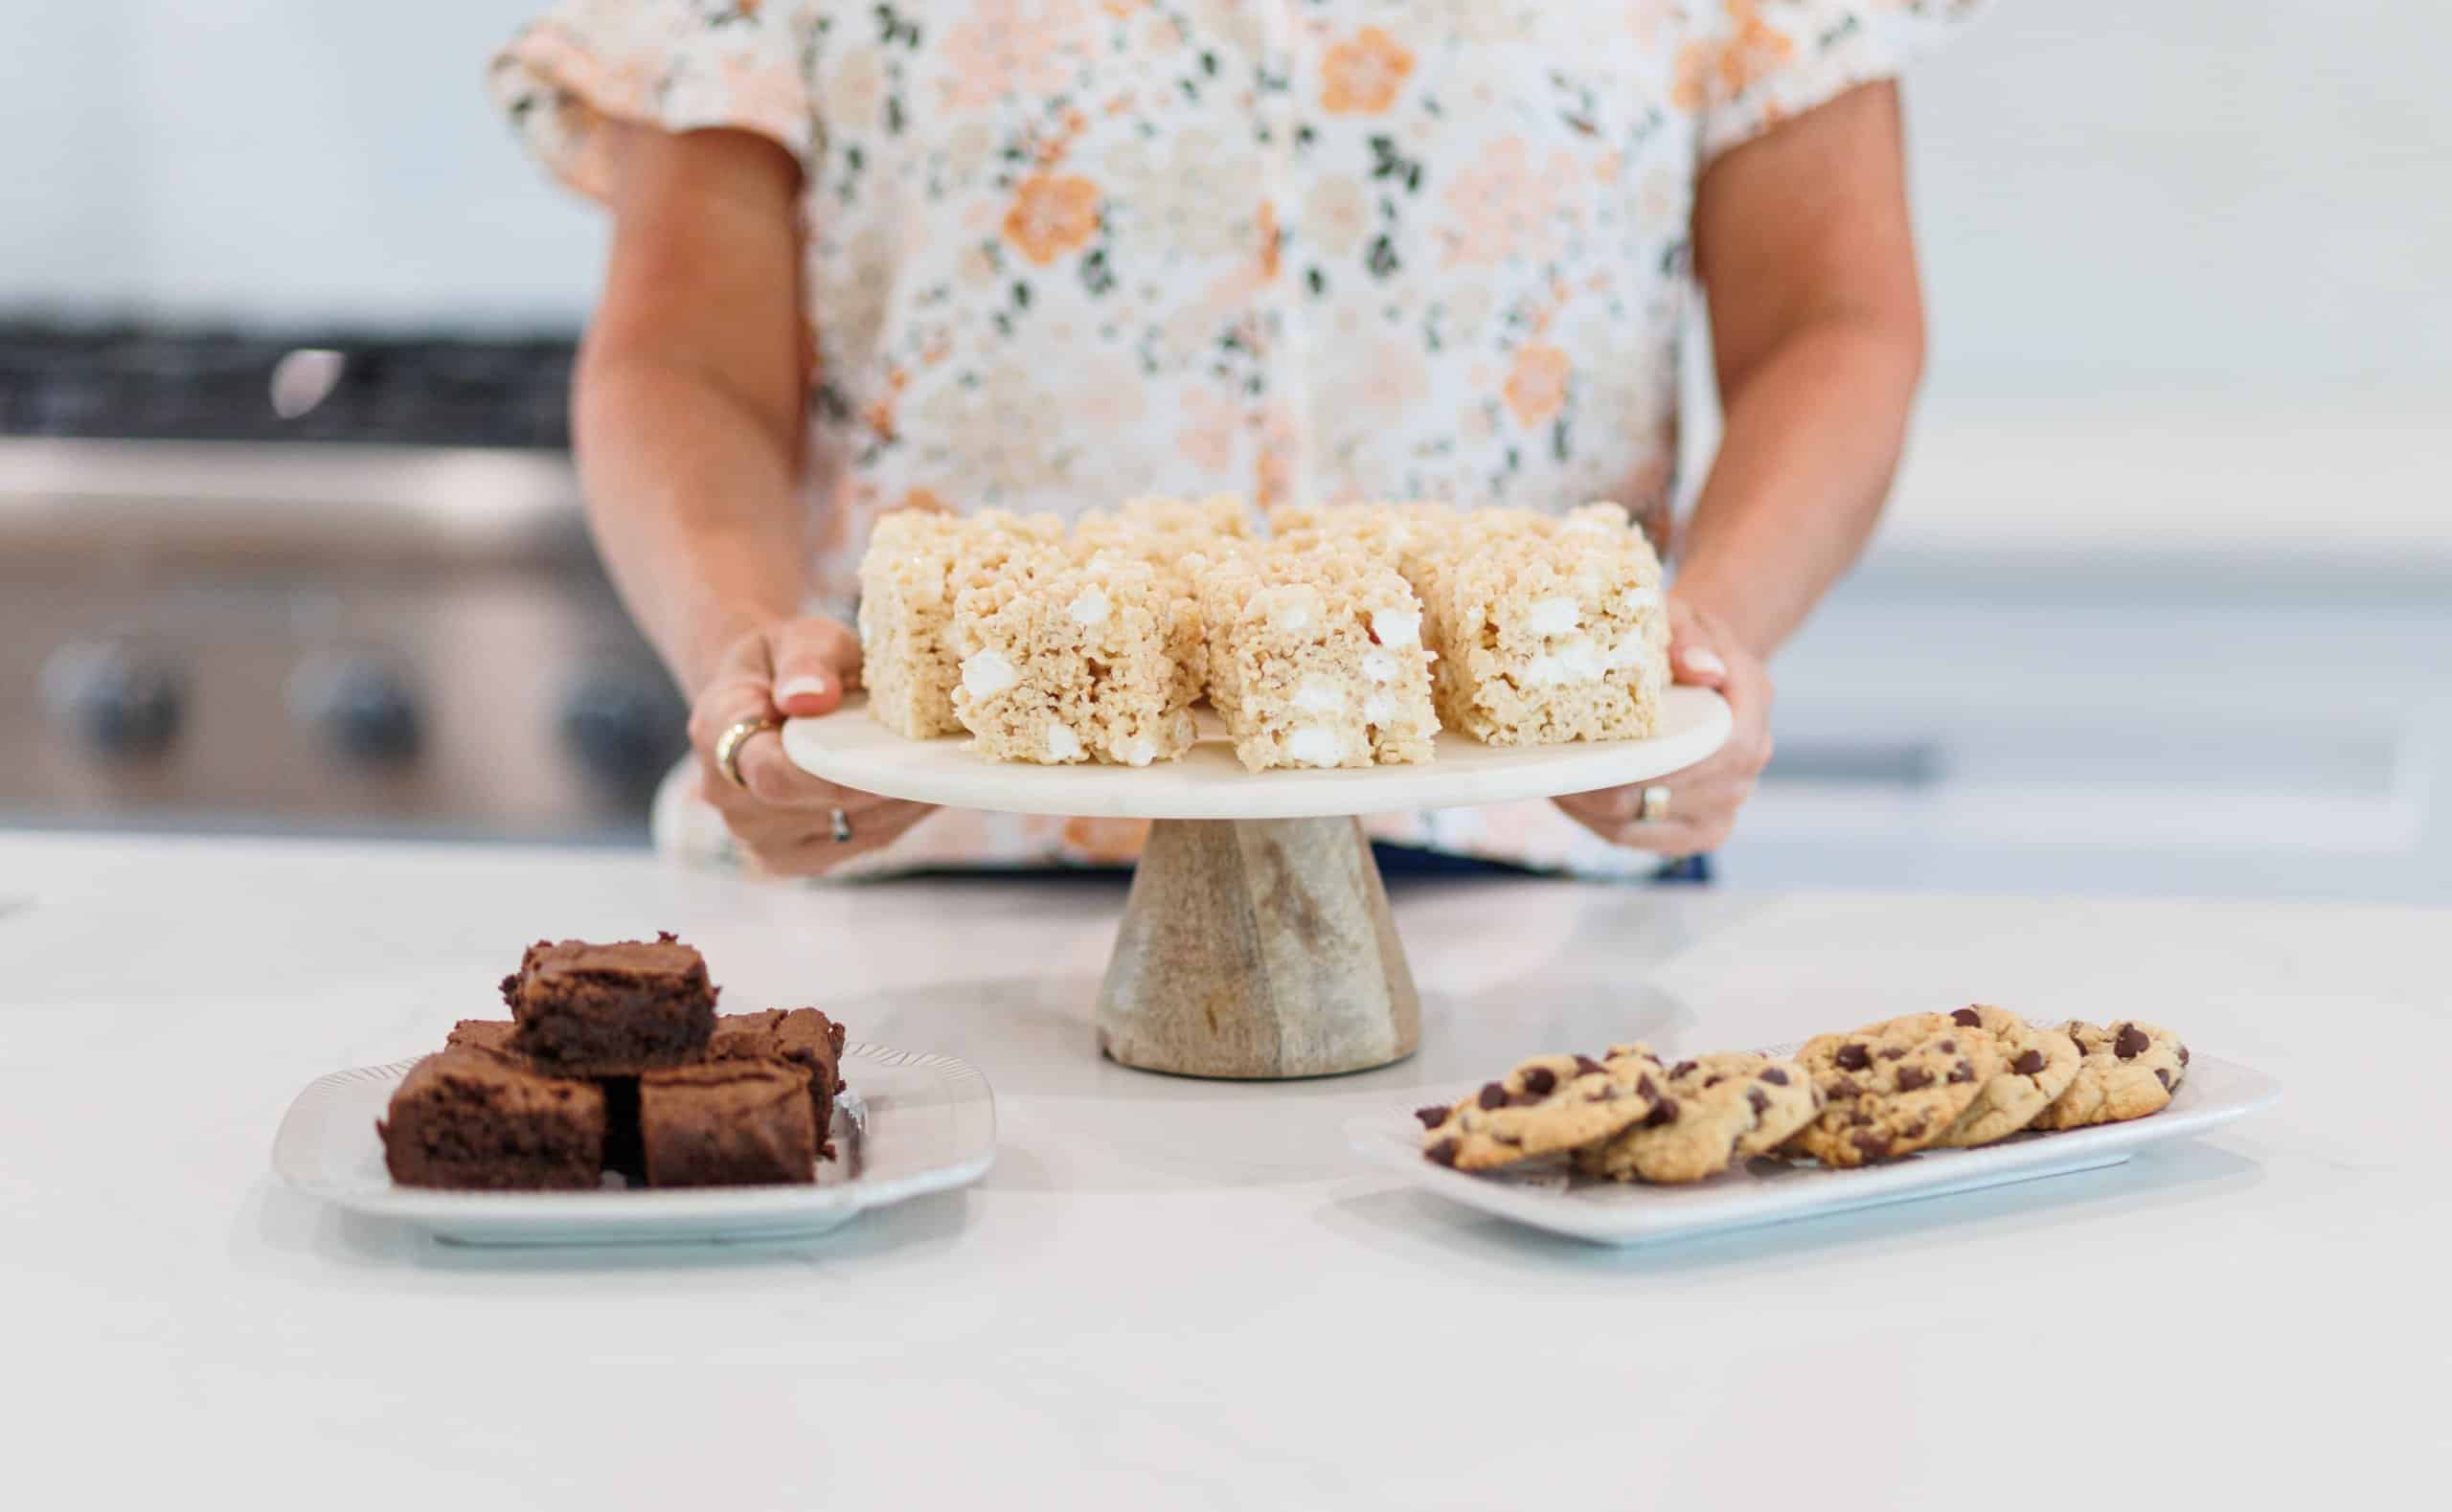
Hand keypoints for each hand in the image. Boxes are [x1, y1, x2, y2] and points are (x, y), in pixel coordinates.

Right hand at [686, 618, 935, 873]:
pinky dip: (900, 815)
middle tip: (936, 759)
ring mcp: (756, 834)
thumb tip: (810, 698)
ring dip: (900, 801)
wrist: (769, 693)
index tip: (887, 759)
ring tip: (937, 767)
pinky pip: (860, 842)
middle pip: (815, 807)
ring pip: (849, 829)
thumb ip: (806, 660)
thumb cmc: (787, 660)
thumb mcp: (798, 637)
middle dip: (880, 784)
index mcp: (715, 731)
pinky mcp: (793, 857)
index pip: (770, 772)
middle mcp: (725, 793)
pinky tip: (922, 786)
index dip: (830, 774)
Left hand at [1552, 596, 1773, 857]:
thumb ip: (1690, 639)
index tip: (1599, 750)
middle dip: (1608, 783)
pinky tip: (1567, 796)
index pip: (1712, 752)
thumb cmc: (1681, 639)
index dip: (1655, 759)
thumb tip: (1701, 669)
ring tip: (1550, 778)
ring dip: (1592, 805)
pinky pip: (1639, 838)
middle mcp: (1746, 768)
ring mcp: (1723, 806)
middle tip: (1553, 766)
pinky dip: (1596, 821)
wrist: (1697, 665)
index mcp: (1750, 712)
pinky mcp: (1695, 831)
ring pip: (1646, 823)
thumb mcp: (1683, 619)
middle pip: (1669, 795)